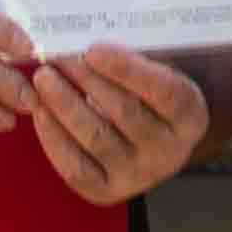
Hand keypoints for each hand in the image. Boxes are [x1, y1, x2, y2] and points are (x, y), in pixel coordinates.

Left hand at [30, 46, 209, 204]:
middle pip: (125, 113)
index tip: (92, 49)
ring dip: (64, 105)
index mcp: (190, 116)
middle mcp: (169, 152)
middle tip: (57, 57)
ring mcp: (138, 177)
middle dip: (86, 81)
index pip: (163, 91)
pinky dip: (53, 137)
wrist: (153, 141)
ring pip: (96, 138)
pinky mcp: (107, 191)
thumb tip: (85, 40)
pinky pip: (75, 166)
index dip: (127, 69)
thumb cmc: (150, 94)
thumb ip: (133, 60)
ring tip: (43, 79)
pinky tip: (41, 111)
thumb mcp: (158, 72)